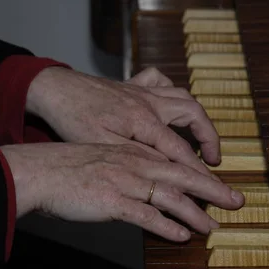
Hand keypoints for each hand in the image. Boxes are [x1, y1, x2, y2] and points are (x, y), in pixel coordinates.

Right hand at [0, 143, 243, 240]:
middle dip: (214, 190)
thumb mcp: (105, 158)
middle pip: (184, 176)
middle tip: (236, 202)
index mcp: (135, 153)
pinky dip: (168, 227)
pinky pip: (147, 216)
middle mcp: (136, 164)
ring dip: (196, 214)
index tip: (221, 187)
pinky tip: (182, 236)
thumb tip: (149, 186)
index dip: (202, 176)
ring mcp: (126, 182)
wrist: (40, 171)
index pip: (177, 163)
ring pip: (171, 197)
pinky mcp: (113, 202)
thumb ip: (130, 168)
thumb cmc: (70, 167)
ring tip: (213, 227)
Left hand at [25, 67, 219, 176]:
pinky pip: (159, 81)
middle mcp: (149, 101)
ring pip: (182, 96)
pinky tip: (170, 103)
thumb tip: (166, 171)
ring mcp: (141, 90)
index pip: (180, 149)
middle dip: (209, 137)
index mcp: (144, 119)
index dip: (199, 170)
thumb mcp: (102, 146)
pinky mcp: (131, 86)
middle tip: (215, 160)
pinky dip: (170, 91)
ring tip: (201, 136)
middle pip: (193, 115)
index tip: (214, 188)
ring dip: (197, 116)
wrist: (53, 89)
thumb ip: (137, 158)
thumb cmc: (73, 119)